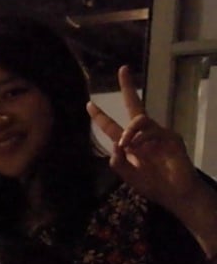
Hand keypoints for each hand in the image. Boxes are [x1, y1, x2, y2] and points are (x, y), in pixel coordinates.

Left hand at [87, 65, 205, 211]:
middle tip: (123, 70)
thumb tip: (116, 143)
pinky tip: (139, 147)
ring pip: (139, 119)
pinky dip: (142, 137)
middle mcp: (143, 135)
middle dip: (128, 87)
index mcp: (130, 144)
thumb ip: (117, 161)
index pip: (112, 126)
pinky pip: (153, 131)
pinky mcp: (171, 138)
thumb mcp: (127, 175)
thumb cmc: (152, 185)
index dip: (101, 116)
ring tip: (126, 143)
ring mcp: (157, 135)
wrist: (175, 194)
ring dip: (128, 130)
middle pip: (134, 106)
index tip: (89, 104)